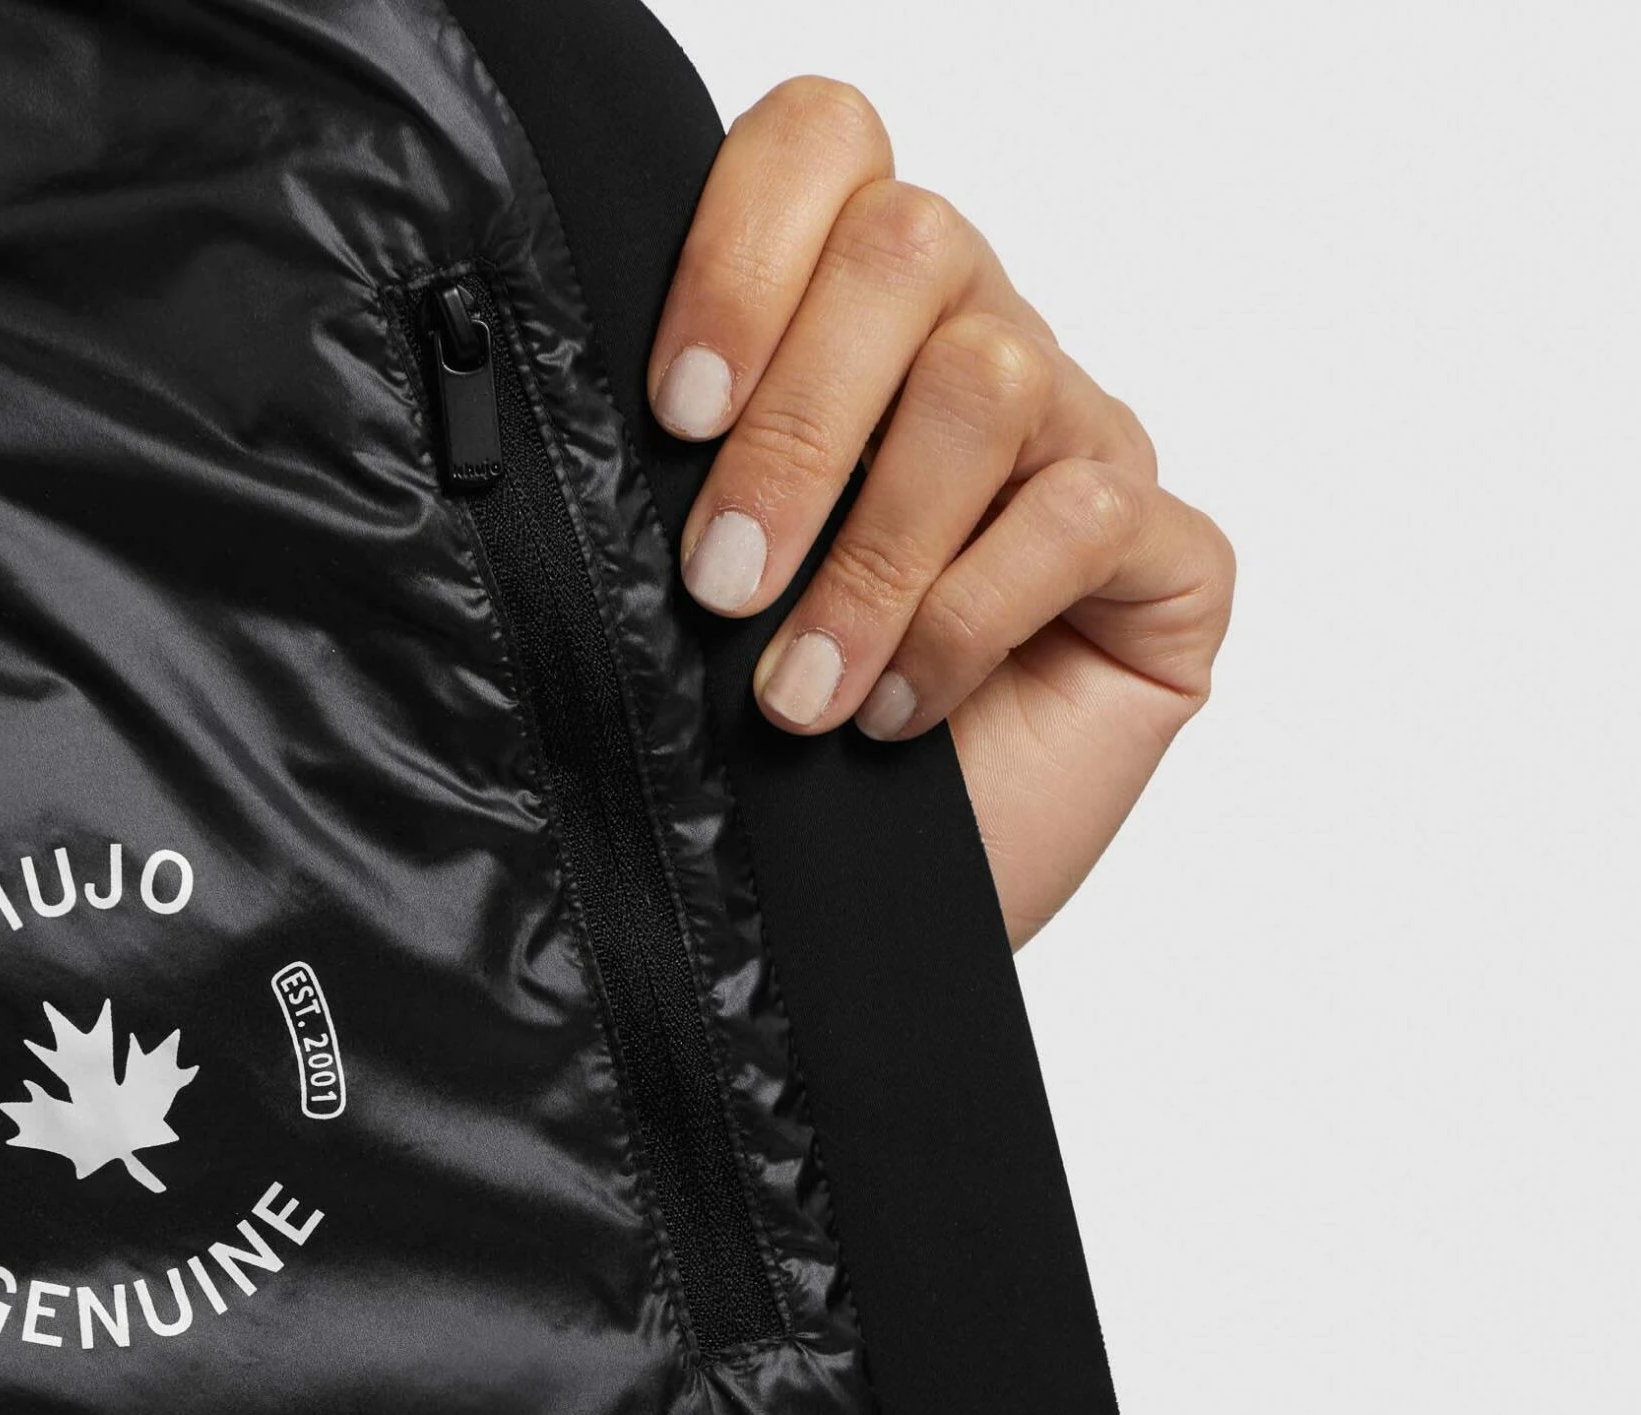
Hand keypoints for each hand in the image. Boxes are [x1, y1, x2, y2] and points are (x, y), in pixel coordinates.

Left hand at [649, 78, 1234, 949]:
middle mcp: (980, 345)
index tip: (675, 411)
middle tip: (720, 587)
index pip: (828, 146)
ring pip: (992, 384)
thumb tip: (591, 416)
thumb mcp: (699, 598)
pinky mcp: (1171, 552)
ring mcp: (1085, 439)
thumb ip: (684, 472)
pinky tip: (905, 711)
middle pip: (912, 248)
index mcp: (856, 318)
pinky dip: (970, 621)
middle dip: (798, 431)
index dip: (744, 250)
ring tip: (799, 695)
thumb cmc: (785, 759)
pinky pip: (1085, 512)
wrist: (876, 919)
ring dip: (874, 557)